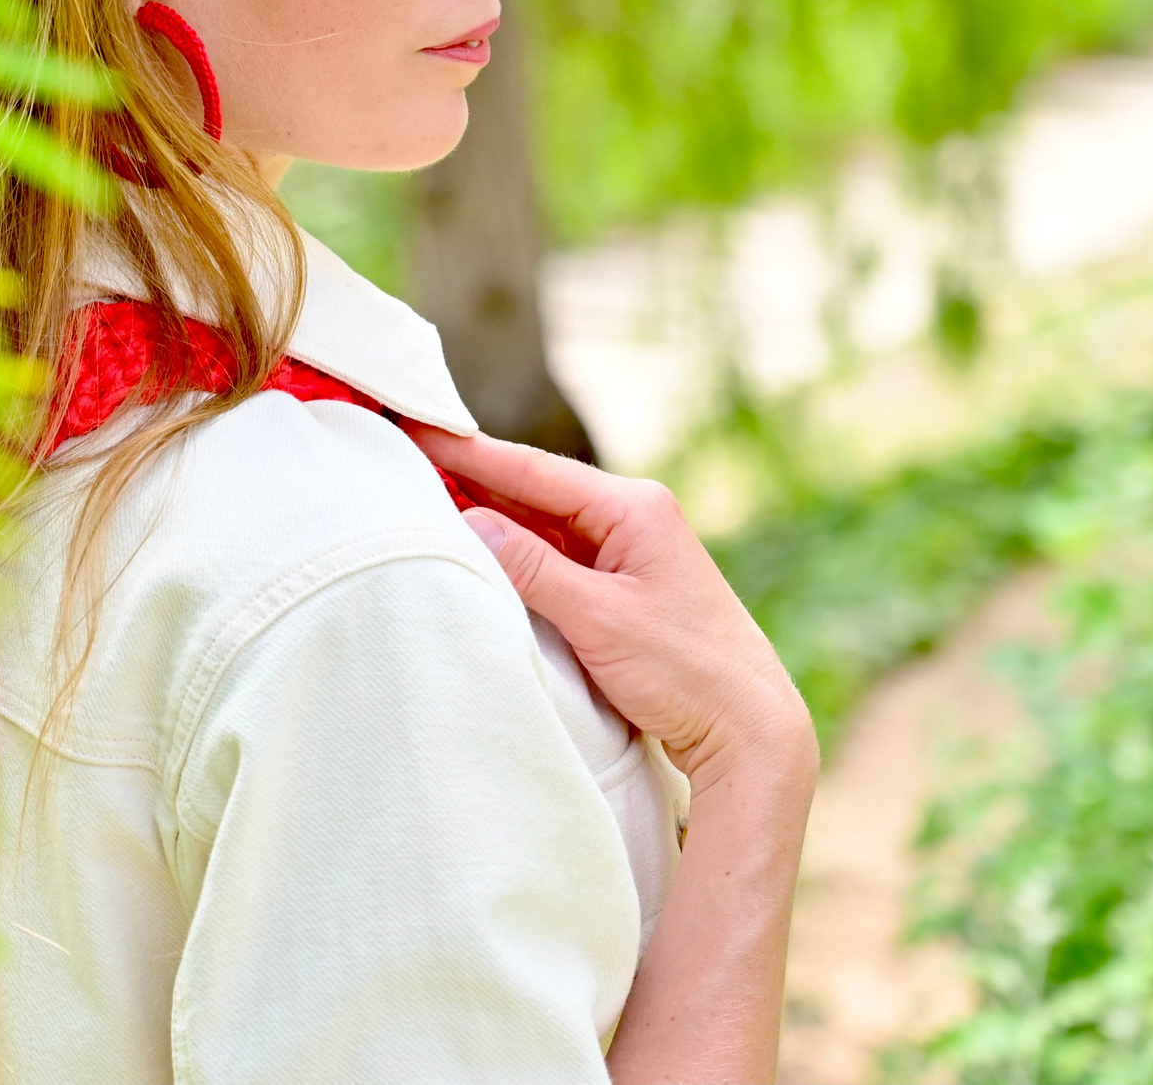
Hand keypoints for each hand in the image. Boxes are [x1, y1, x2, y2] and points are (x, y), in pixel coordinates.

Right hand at [404, 424, 816, 797]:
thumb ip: (532, 569)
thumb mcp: (600, 619)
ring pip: (542, 525)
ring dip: (489, 517)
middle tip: (402, 456)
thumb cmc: (688, 672)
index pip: (533, 470)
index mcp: (635, 507)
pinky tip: (477, 550)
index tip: (414, 425)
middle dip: (471, 477)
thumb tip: (467, 521)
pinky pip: (556, 558)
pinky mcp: (625, 587)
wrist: (750, 728)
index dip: (468, 450)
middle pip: (534, 490)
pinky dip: (515, 554)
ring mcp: (630, 552)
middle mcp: (633, 518)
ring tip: (423, 497)